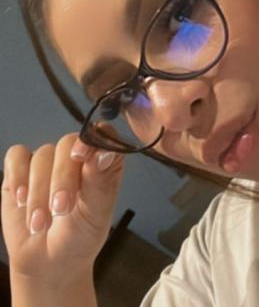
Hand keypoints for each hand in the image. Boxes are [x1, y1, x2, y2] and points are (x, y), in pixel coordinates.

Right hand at [1, 133, 123, 285]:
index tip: (82, 157)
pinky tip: (22, 200)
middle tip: (61, 210)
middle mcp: (76, 157)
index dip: (92, 139)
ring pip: (42, 156)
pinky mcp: (21, 171)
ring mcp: (49, 162)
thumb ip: (101, 181)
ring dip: (39, 191)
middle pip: (67, 146)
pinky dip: (18, 177)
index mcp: (102, 163)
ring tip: (41, 223)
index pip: (101, 134)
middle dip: (62, 180)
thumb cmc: (80, 236)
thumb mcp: (97, 214)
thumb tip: (104, 153)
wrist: (50, 261)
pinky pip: (16, 157)